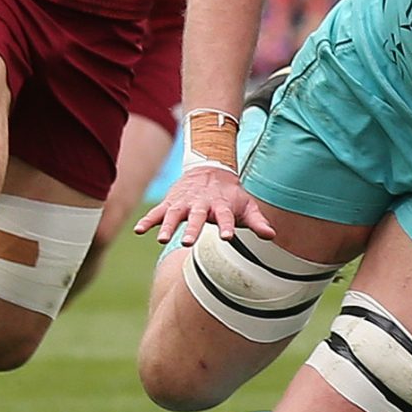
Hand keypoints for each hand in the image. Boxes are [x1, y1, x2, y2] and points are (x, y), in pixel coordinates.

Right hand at [134, 163, 272, 245]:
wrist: (210, 168)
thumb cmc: (231, 195)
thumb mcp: (246, 205)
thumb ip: (258, 221)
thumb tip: (272, 235)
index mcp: (221, 205)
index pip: (225, 217)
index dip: (226, 226)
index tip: (227, 237)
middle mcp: (201, 204)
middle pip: (196, 217)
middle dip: (192, 229)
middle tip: (188, 242)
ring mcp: (184, 203)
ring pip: (174, 215)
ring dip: (167, 226)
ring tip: (160, 239)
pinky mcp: (171, 203)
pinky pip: (157, 212)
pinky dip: (148, 220)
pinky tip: (139, 231)